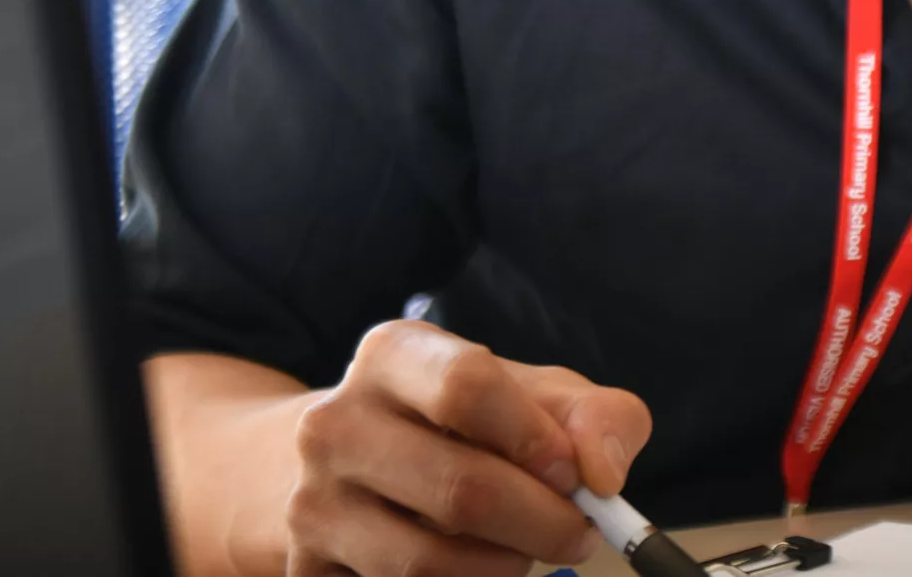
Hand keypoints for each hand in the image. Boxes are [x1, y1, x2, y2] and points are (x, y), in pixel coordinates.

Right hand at [284, 319, 652, 576]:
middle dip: (543, 523)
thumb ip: (592, 416)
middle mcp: (336, 423)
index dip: (536, 438)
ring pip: (428, 562)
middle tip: (580, 534)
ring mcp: (311, 502)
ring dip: (504, 568)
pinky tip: (473, 569)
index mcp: (393, 355)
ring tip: (525, 551)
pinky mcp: (306, 570)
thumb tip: (605, 473)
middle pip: (458, 487)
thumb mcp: (529, 394)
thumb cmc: (462, 423)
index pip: (467, 387)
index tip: (577, 475)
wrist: (343, 466)